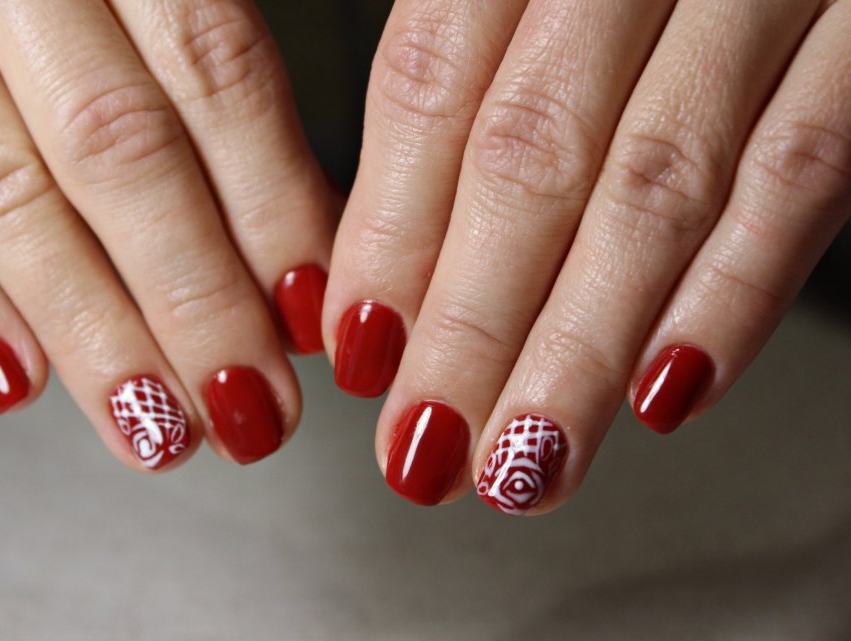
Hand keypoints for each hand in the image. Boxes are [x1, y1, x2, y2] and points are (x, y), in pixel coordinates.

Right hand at [0, 0, 335, 469]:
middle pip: (116, 149)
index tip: (309, 314)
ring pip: (0, 191)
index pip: (213, 70)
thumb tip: (301, 248)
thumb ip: (217, 84)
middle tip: (251, 408)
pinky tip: (17, 380)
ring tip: (157, 426)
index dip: (270, 202)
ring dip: (89, 330)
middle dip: (193, 298)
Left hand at [324, 0, 850, 511]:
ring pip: (659, 185)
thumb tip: (384, 260)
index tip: (364, 350)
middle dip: (474, 325)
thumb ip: (468, 73)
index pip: (430, 84)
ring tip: (528, 460)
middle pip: (533, 156)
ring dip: (586, 347)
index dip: (392, 232)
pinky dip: (736, 291)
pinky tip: (670, 391)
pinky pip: (810, 167)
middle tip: (429, 448)